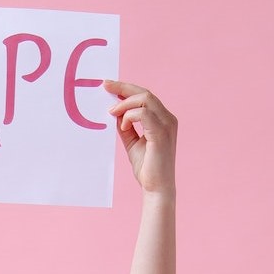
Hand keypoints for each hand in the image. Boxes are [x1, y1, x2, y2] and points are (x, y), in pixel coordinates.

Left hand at [105, 80, 177, 195]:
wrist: (156, 188)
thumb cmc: (147, 167)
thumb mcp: (132, 142)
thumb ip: (126, 126)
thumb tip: (115, 112)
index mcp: (163, 119)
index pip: (146, 96)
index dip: (127, 88)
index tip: (109, 85)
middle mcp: (168, 119)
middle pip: (145, 93)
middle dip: (123, 87)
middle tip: (105, 86)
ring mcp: (167, 125)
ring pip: (145, 99)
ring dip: (125, 103)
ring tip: (112, 113)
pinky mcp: (161, 134)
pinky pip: (143, 114)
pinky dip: (129, 116)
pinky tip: (123, 125)